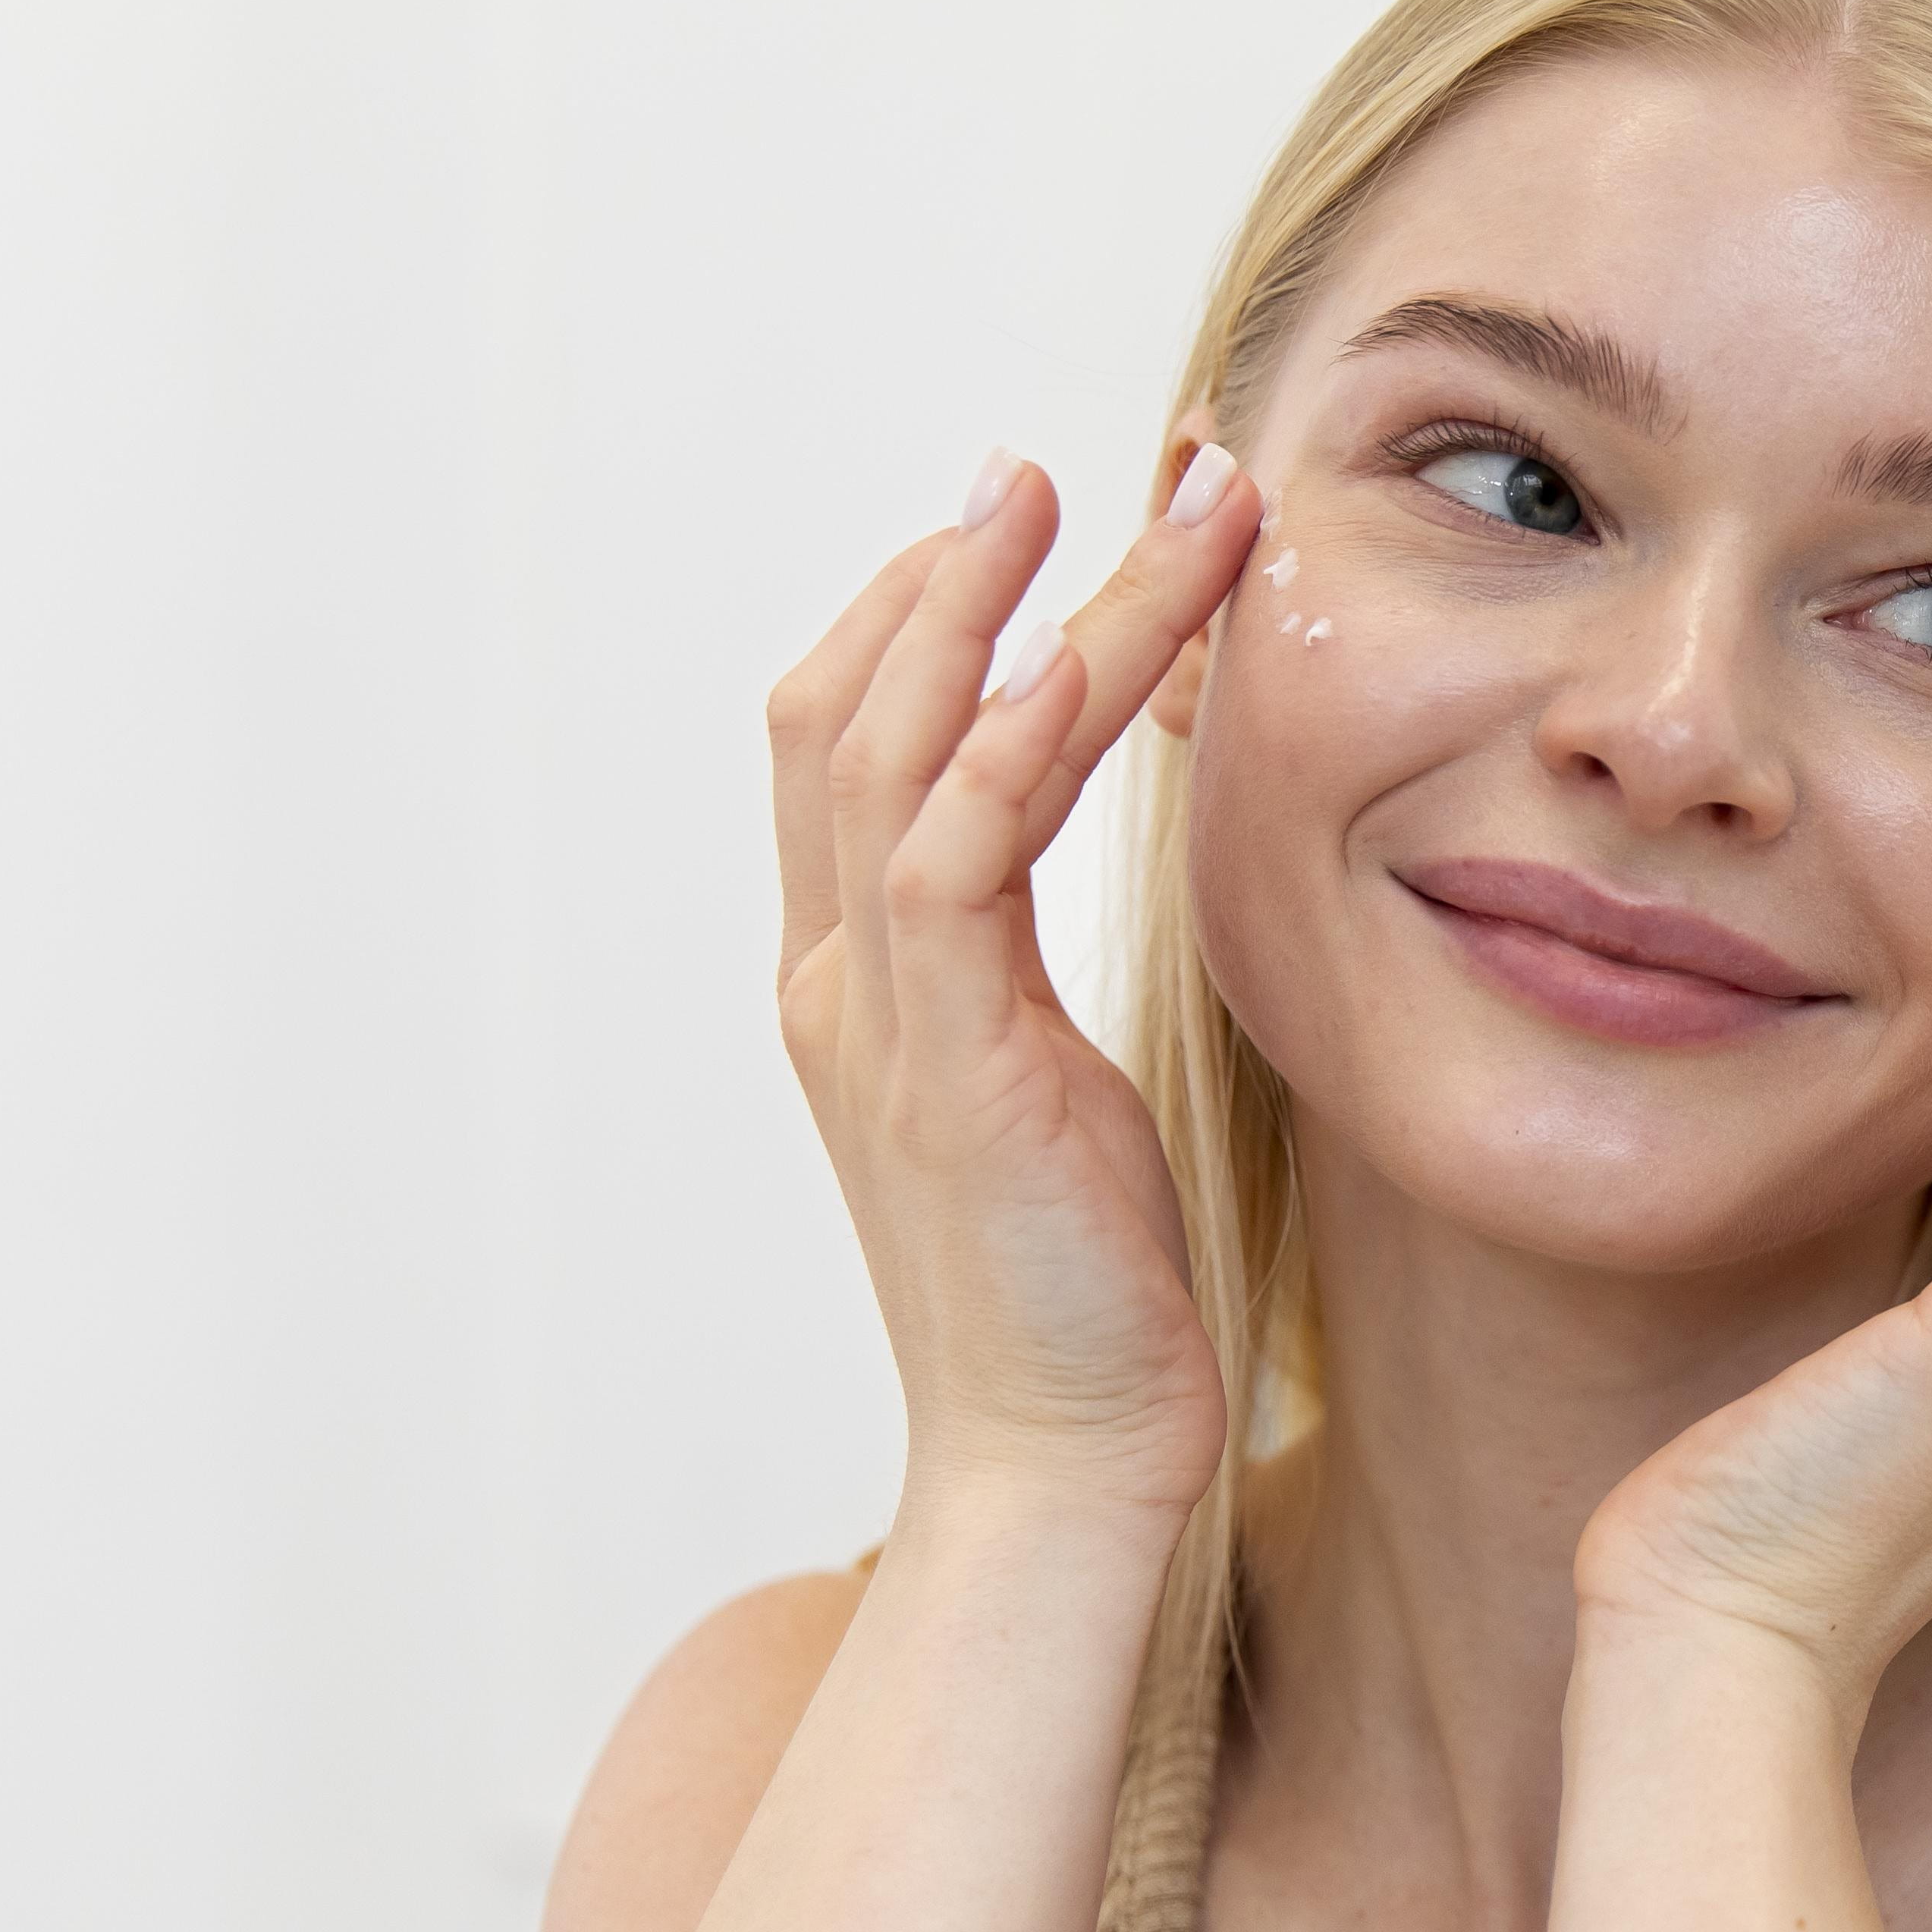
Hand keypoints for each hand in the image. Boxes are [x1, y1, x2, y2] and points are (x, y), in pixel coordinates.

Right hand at [768, 445, 1257, 1530]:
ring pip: (903, 753)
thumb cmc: (1084, 1295)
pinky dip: (1014, 739)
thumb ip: (1028, 990)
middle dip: (940, 576)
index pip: (846, 754)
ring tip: (1088, 498)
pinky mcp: (952, 1064)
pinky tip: (1086, 657)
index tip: (1007, 532)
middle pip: (844, 717)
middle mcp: (842, 985)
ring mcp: (879, 1020)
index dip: (915, 627)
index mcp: (861, 991)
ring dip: (998, 609)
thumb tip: (1082, 919)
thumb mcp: (1054, 1098)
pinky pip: (957, 857)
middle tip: (1035, 469)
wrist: (1058, 1462)